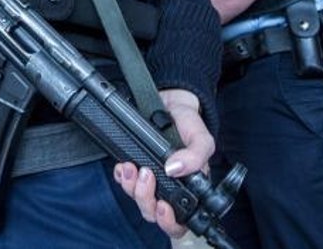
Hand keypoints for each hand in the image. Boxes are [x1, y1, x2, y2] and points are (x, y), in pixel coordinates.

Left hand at [113, 89, 214, 236]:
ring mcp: (150, 180)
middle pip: (153, 212)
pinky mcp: (134, 167)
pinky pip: (123, 181)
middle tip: (147, 176)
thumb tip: (174, 170)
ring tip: (131, 166)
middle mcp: (168, 188)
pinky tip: (123, 165)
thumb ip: (196, 156)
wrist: (171, 102)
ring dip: (131, 186)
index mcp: (188, 189)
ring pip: (137, 198)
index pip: (179, 220)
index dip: (170, 221)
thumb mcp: (201, 138)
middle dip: (146, 199)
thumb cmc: (189, 124)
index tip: (163, 206)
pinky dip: (120, 175)